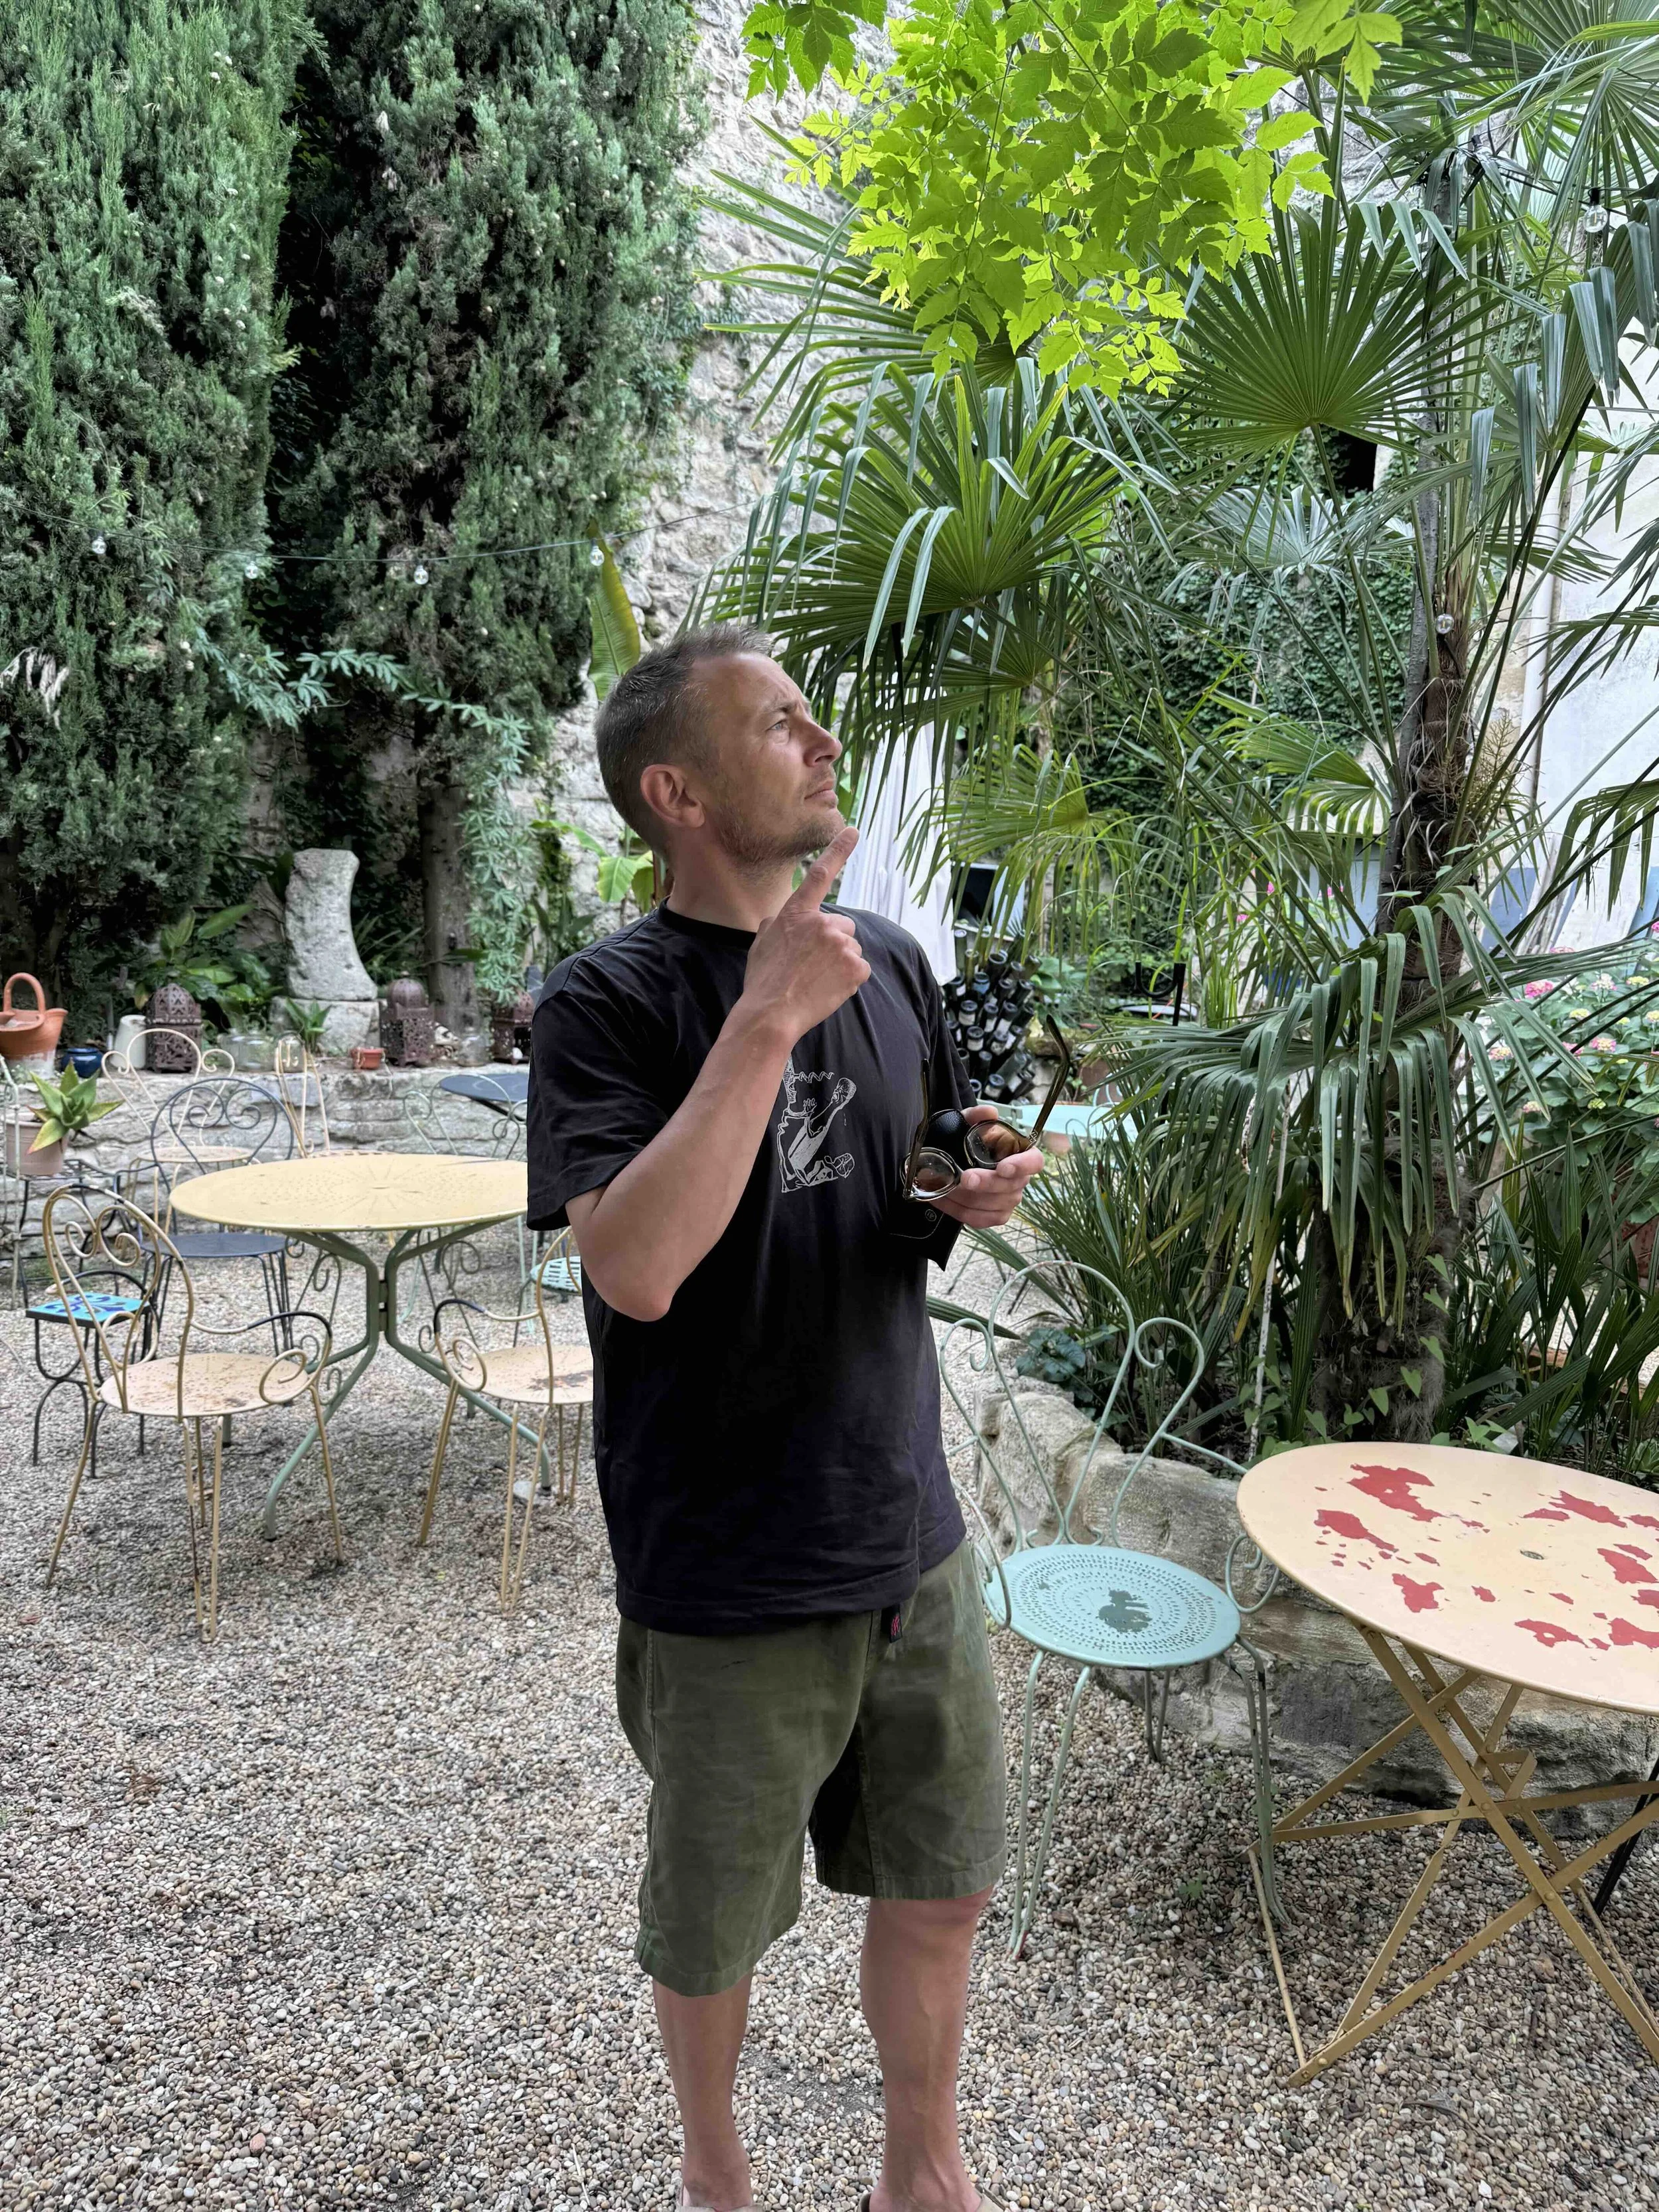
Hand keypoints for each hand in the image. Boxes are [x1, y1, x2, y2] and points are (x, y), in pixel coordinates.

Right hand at [740, 822, 869, 1044]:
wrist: (771, 1014)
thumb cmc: (763, 980)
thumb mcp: (761, 943)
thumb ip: (777, 923)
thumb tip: (783, 917)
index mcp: (796, 914)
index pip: (821, 874)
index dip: (838, 850)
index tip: (854, 831)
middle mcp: (822, 923)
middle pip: (843, 927)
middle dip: (833, 943)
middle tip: (811, 965)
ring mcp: (841, 945)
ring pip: (851, 950)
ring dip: (840, 963)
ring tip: (816, 980)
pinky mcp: (856, 968)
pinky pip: (860, 970)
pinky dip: (849, 980)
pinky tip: (827, 989)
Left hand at [927, 1104, 1044, 1227]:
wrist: (949, 1159)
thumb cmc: (965, 1141)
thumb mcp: (967, 1123)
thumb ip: (977, 1115)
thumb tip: (989, 1112)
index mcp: (1020, 1154)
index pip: (1034, 1162)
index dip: (1021, 1166)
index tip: (1002, 1167)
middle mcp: (1019, 1179)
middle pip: (1011, 1187)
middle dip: (986, 1184)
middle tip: (964, 1177)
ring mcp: (1009, 1199)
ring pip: (995, 1205)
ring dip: (968, 1198)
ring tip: (945, 1187)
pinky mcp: (995, 1215)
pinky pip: (982, 1220)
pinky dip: (961, 1212)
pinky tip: (945, 1199)